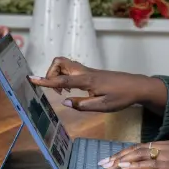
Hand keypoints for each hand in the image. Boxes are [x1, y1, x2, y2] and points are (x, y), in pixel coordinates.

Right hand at [28, 57, 166, 113]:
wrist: (137, 86)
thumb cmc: (122, 97)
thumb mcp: (104, 106)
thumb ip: (84, 105)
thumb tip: (66, 102)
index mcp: (87, 80)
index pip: (62, 79)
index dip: (46, 80)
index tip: (31, 79)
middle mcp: (85, 72)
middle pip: (60, 63)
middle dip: (51, 73)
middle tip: (57, 91)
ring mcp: (88, 71)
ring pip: (65, 64)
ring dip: (58, 75)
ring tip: (65, 92)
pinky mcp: (90, 73)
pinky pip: (71, 69)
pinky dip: (66, 77)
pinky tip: (73, 90)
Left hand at [98, 139, 168, 168]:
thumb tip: (165, 162)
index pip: (145, 145)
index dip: (129, 151)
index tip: (116, 156)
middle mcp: (167, 145)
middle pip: (138, 148)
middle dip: (119, 155)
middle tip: (103, 161)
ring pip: (140, 154)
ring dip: (122, 160)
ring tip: (108, 165)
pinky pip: (148, 164)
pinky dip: (134, 165)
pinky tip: (123, 167)